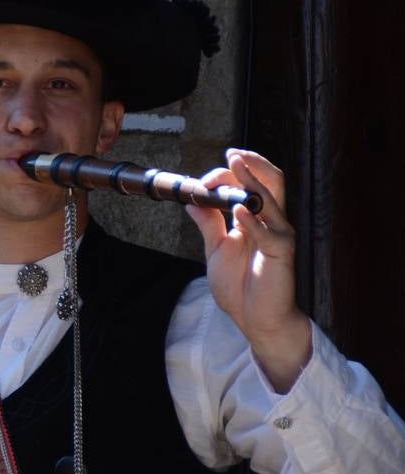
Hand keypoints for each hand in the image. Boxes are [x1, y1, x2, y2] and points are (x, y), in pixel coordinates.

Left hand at [186, 148, 311, 391]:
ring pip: (273, 200)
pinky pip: (270, 234)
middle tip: (231, 154)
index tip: (203, 180)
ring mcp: (278, 236)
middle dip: (251, 165)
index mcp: (256, 219)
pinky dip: (253, 220)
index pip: (249, 184)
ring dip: (253, 181)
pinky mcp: (281, 254)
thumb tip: (191, 201)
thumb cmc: (240, 285)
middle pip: (271, 182)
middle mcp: (271, 222)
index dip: (228, 176)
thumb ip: (209, 224)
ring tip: (236, 166)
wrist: (255, 319)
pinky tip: (239, 211)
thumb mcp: (216, 250)